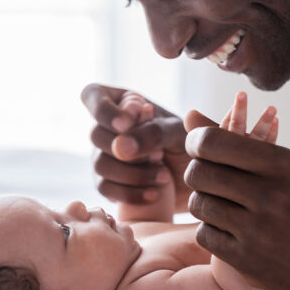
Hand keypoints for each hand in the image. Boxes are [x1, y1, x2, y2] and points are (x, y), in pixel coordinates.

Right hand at [81, 83, 202, 210]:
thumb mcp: (177, 132)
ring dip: (132, 174)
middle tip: (159, 157)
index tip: (126, 125)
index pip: (92, 95)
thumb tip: (120, 148)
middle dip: (126, 151)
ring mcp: (103, 155)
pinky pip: (105, 189)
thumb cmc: (188, 144)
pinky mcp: (107, 182)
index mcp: (123, 102)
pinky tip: (153, 194)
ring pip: (99, 165)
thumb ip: (152, 132)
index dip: (104, 111)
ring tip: (163, 177)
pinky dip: (130, 193)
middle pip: (95, 135)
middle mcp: (108, 127)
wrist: (197, 179)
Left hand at [185, 123, 289, 289]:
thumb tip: (188, 114)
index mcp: (282, 165)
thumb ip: (237, 140)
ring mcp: (259, 231)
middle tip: (205, 177)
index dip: (195, 142)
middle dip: (196, 172)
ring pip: (199, 204)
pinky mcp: (249, 261)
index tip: (196, 147)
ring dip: (203, 202)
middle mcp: (270, 196)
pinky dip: (210, 230)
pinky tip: (228, 229)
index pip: (213, 142)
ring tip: (220, 204)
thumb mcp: (288, 164)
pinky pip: (204, 234)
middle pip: (199, 173)